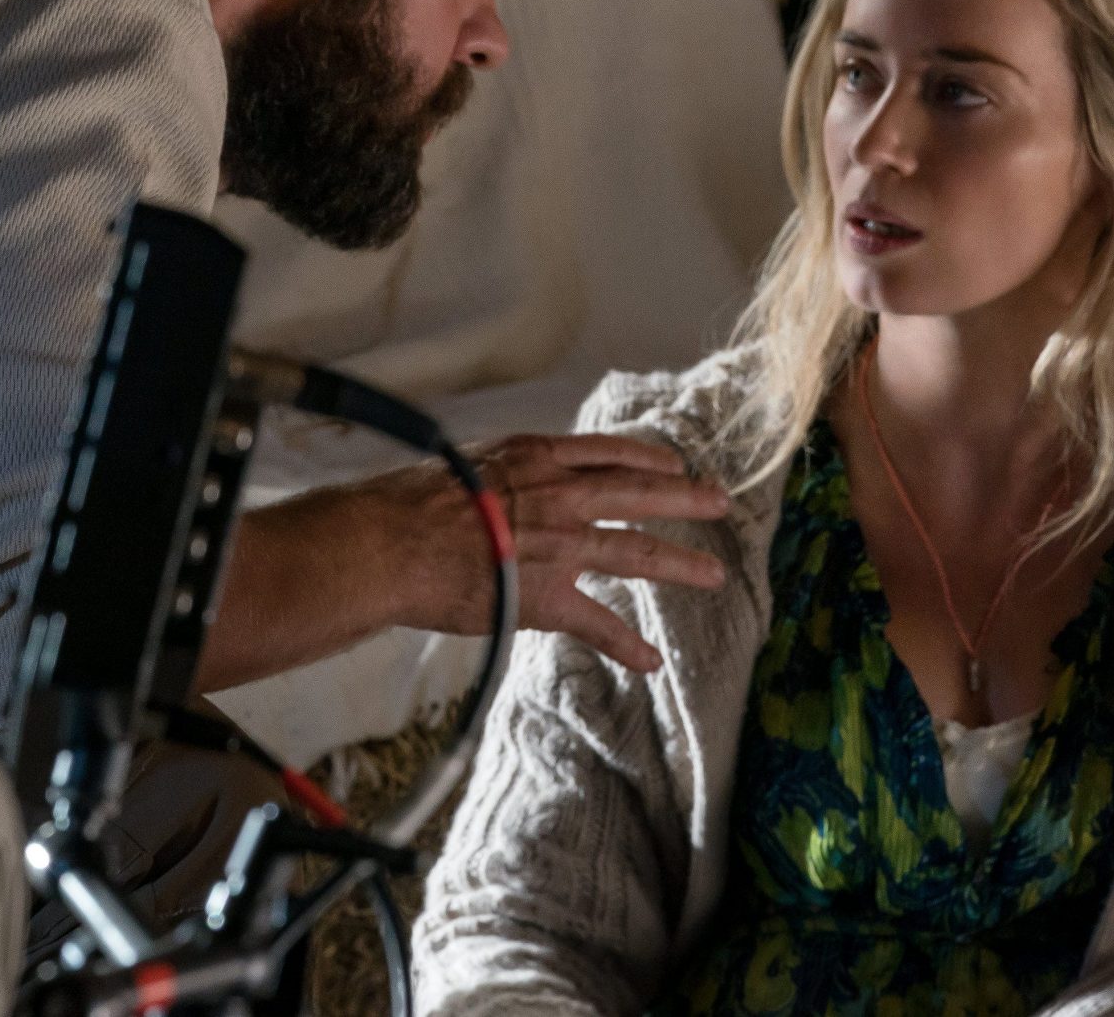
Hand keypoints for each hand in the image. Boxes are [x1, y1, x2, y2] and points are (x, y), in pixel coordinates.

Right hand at [276, 433, 729, 672]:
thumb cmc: (412, 501)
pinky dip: (627, 646)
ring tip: (713, 575)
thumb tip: (503, 478)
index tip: (671, 464)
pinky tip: (652, 661)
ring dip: (680, 564)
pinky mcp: (548, 598)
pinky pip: (600, 625)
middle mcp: (562, 496)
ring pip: (637, 553)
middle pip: (639, 493)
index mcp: (538, 457)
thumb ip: (500, 470)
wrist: (394, 542)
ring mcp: (562, 547)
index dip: (646, 458)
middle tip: (720, 501)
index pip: (607, 452)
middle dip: (685, 498)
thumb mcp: (465, 462)